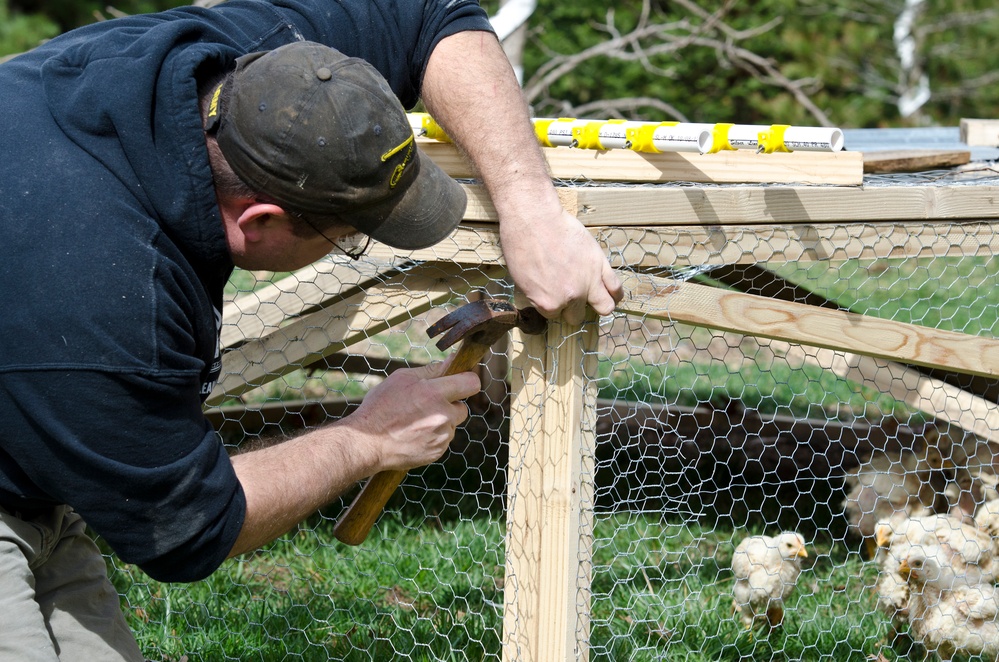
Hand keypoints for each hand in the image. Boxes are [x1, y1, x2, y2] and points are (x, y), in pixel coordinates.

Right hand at [346, 361, 480, 472]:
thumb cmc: (381, 407)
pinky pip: (443, 440)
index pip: (471, 383)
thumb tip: (453, 361)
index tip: (461, 380)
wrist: (367, 443)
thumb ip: (431, 370)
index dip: (467, 380)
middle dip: (449, 404)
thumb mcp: (402, 379)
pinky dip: (433, 436)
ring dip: (440, 421)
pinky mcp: (437, 452)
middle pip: (463, 406)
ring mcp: (441, 437)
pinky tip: (413, 435)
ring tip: (414, 421)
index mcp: (433, 394)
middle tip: (427, 404)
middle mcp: (442, 416)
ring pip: (452, 424)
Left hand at [501, 206, 623, 325]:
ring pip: (605, 307)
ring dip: (599, 306)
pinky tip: (611, 292)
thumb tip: (547, 297)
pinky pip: (616, 287)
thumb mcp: (520, 279)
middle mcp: (570, 298)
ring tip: (596, 300)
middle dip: (572, 308)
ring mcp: (588, 282)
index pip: (553, 315)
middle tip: (570, 295)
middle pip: (577, 316)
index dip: (552, 303)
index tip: (550, 293)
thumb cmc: (520, 245)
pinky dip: (614, 292)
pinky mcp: (600, 264)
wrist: (535, 219)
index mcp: (548, 304)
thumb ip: (537, 295)